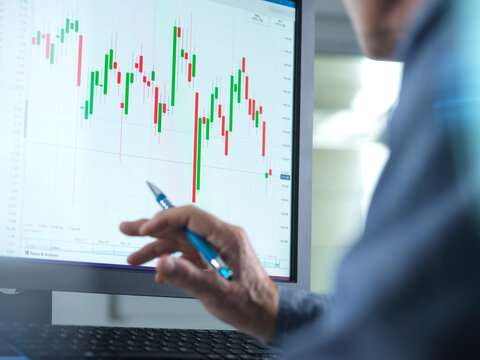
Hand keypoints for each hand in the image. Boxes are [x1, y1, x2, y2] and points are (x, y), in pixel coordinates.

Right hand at [120, 205, 278, 342]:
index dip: (165, 219)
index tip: (145, 230)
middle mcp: (219, 238)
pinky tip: (158, 275)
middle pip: (181, 226)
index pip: (191, 217)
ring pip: (179, 241)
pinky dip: (170, 263)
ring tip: (133, 257)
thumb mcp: (217, 292)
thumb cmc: (250, 303)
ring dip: (155, 249)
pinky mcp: (210, 260)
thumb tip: (161, 264)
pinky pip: (185, 255)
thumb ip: (188, 277)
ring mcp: (214, 249)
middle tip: (127, 228)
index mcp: (226, 237)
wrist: (265, 315)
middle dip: (152, 228)